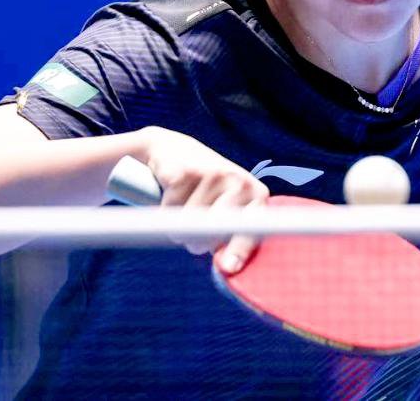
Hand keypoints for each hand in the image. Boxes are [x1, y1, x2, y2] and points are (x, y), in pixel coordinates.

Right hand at [135, 126, 268, 273]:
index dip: (240, 249)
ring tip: (181, 206)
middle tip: (192, 231)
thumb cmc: (205, 191)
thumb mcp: (225, 211)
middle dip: (198, 242)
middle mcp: (239, 181)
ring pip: (189, 224)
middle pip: (215, 232)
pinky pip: (170, 208)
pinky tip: (168, 193)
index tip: (227, 268)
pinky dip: (163, 209)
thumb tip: (228, 268)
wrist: (173, 149)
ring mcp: (214, 173)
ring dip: (177, 227)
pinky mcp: (186, 171)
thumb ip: (231, 238)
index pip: (253, 227)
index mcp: (256, 194)